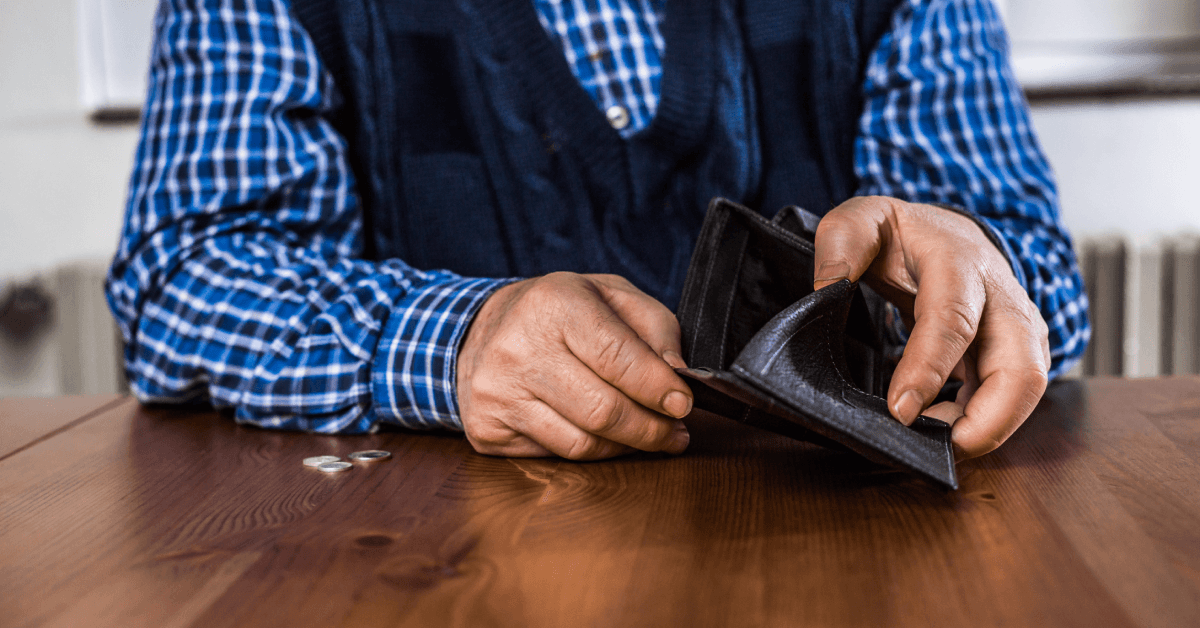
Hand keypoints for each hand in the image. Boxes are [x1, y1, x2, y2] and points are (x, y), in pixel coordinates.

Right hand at [456, 272, 692, 459]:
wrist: (479, 330)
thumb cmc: (557, 313)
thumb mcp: (609, 294)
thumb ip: (654, 326)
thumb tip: (677, 374)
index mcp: (554, 304)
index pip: (617, 357)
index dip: (657, 387)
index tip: (683, 403)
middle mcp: (519, 348)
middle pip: (603, 410)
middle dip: (651, 428)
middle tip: (675, 431)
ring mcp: (498, 391)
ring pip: (582, 443)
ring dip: (626, 446)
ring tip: (647, 436)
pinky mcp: (488, 428)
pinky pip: (557, 456)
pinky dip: (592, 452)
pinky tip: (604, 438)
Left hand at [812, 197, 1049, 457]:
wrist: (948, 232)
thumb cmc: (902, 234)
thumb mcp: (862, 219)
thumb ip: (841, 244)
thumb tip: (826, 288)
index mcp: (958, 260)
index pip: (953, 320)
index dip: (929, 369)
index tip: (901, 412)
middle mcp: (1002, 295)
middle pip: (1021, 365)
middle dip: (989, 418)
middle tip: (939, 447)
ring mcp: (1019, 325)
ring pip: (1029, 387)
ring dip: (991, 426)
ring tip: (937, 442)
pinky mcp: (1020, 352)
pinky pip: (1016, 396)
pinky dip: (988, 421)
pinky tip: (947, 432)